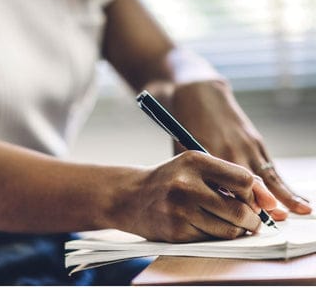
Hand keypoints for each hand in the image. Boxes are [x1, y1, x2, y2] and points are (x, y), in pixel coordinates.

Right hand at [123, 151, 276, 241]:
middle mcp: (186, 183)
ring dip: (235, 230)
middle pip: (240, 209)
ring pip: (229, 230)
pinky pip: (212, 240)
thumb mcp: (194, 166)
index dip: (254, 193)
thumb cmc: (170, 179)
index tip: (250, 199)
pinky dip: (214, 236)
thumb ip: (229, 177)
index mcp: (194, 160)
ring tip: (225, 222)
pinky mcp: (177, 231)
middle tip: (248, 219)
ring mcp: (180, 209)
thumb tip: (268, 200)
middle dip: (251, 219)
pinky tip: (203, 225)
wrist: (131, 196)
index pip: (243, 179)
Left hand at [169, 80, 311, 217]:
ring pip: (265, 174)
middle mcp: (230, 149)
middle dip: (257, 203)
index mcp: (208, 152)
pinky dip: (282, 184)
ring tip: (296, 211)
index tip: (240, 221)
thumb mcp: (182, 148)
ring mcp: (245, 144)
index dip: (232, 204)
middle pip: (247, 181)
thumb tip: (207, 202)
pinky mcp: (254, 140)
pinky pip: (270, 166)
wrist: (197, 92)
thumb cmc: (184, 125)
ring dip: (280, 195)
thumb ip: (195, 173)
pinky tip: (295, 199)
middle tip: (269, 223)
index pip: (222, 184)